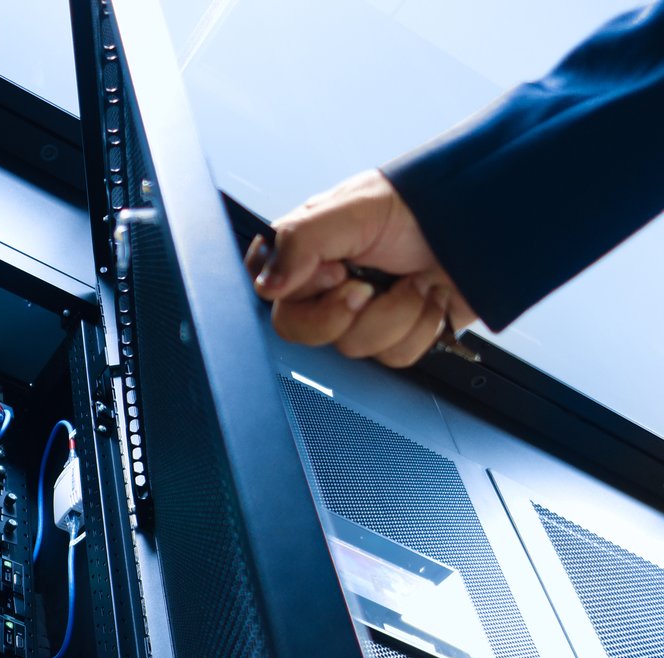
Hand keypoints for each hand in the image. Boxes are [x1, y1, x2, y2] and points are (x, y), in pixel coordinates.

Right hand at [245, 170, 476, 367]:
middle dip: (347, 312)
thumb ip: (300, 241)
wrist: (488, 222)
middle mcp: (330, 286)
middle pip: (305, 331)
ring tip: (413, 279)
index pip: (271, 293)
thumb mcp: (353, 209)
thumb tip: (268, 284)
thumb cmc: (422, 204)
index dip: (304, 293)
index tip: (334, 271)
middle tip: (370, 284)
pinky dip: (420, 327)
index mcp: (308, 253)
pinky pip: (394, 356)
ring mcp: (364, 314)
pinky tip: (429, 297)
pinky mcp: (398, 333)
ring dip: (395, 313)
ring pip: (354, 347)